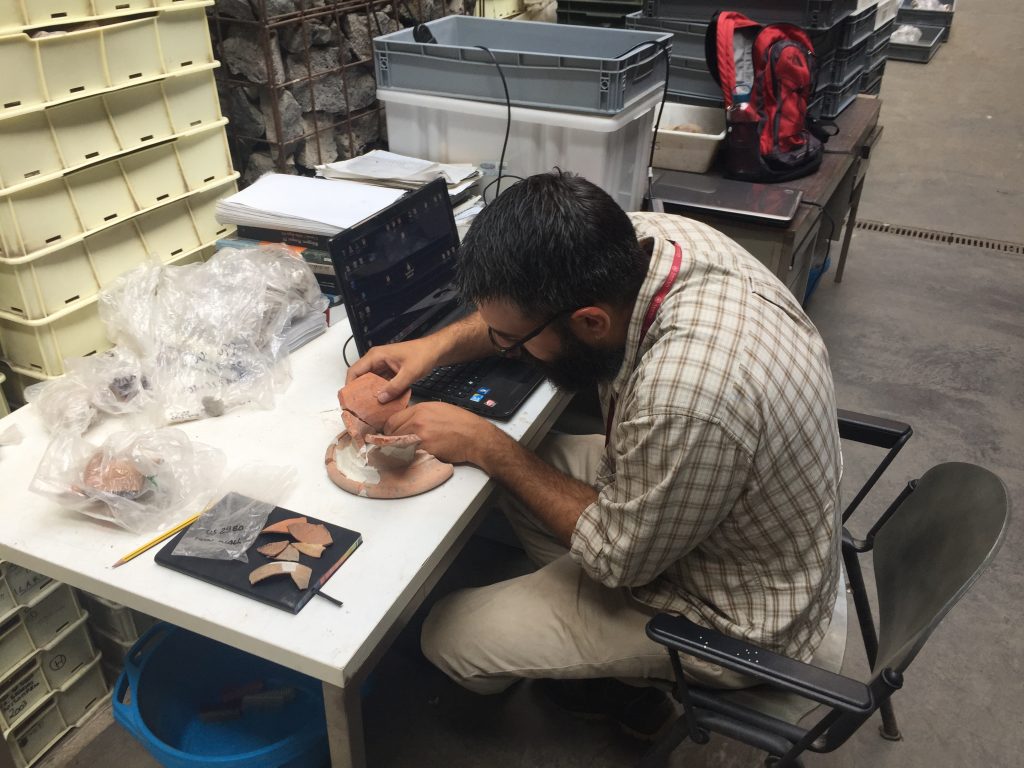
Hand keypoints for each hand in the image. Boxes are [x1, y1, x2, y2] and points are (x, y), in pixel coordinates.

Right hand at [344, 338, 439, 403]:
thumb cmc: (422, 356)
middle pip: (360, 377)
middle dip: (358, 392)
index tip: (348, 401)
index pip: (354, 371)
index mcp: (376, 356)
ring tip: (368, 409)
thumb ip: (395, 386)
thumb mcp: (409, 373)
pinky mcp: (389, 371)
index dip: (349, 386)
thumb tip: (380, 400)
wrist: (435, 350)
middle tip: (358, 409)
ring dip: (369, 394)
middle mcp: (376, 360)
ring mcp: (382, 366)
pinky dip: (379, 392)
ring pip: (370, 382)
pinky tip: (381, 404)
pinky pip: (380, 383)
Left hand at [384, 402, 502, 465]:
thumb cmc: (461, 422)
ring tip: (404, 451)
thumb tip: (405, 421)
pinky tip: (414, 456)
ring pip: (398, 444)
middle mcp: (417, 421)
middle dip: (392, 440)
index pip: (391, 420)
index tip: (390, 434)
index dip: (389, 429)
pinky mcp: (426, 450)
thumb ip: (419, 413)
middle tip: (397, 444)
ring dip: (399, 449)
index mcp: (420, 409)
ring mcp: (420, 436)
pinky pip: (409, 454)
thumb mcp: (438, 409)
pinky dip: (409, 456)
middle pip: (392, 433)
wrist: (475, 436)